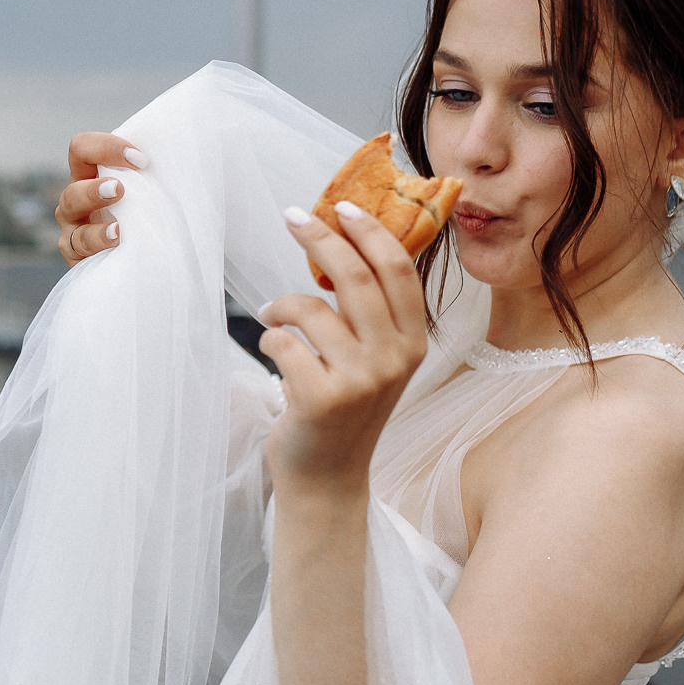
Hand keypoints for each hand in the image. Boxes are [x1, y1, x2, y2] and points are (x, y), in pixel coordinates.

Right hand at [54, 131, 144, 264]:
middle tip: (120, 190)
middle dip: (94, 188)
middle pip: (72, 187)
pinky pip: (79, 246)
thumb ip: (149, 172)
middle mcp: (76, 200)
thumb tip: (173, 150)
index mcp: (89, 176)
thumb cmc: (151, 217)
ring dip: (92, 210)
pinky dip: (99, 240)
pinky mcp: (77, 255)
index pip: (82, 149)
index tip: (141, 159)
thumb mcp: (151, 191)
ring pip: (69, 213)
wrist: (150, 258)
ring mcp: (73, 229)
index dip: (106, 148)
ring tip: (118, 222)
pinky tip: (118, 238)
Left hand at [258, 203, 429, 492]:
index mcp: (413, 342)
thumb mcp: (374, 360)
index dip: (369, 231)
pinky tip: (274, 353)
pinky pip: (283, 342)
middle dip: (319, 237)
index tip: (341, 206)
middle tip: (292, 217)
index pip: (397, 270)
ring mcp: (359, 380)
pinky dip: (270, 338)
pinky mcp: (321, 398)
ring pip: (311, 309)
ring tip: (272, 314)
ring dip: (281, 304)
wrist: (326, 477)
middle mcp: (394, 359)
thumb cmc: (343, 408)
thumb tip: (342, 239)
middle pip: (354, 276)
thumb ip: (371, 312)